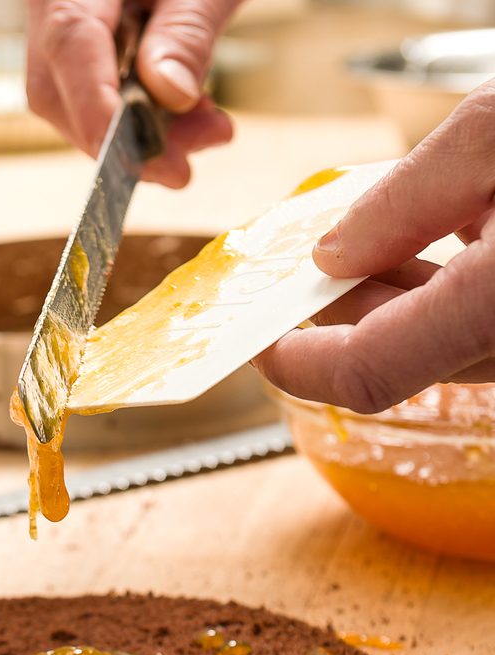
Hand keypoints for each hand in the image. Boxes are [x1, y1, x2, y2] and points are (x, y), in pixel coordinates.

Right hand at [26, 0, 237, 186]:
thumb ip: (187, 31)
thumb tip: (167, 96)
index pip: (69, 43)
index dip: (97, 110)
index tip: (135, 156)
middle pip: (57, 90)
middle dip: (120, 140)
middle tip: (184, 164)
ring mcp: (56, 23)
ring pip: (71, 104)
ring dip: (135, 137)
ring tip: (204, 133)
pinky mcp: (77, 47)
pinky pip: (90, 95)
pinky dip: (137, 119)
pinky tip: (187, 117)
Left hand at [255, 81, 494, 412]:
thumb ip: (407, 202)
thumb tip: (336, 255)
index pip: (365, 374)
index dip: (298, 364)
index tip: (261, 340)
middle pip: (399, 361)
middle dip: (340, 320)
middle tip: (304, 273)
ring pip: (444, 350)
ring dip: (391, 308)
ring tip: (366, 249)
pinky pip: (486, 331)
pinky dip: (444, 300)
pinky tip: (436, 251)